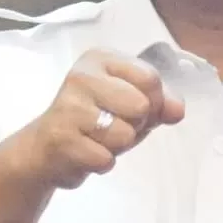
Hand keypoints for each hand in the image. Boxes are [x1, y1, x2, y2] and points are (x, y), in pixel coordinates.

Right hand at [3, 50, 182, 189]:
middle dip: (135, 125)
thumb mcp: (130, 104)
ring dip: (117, 146)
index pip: (150, 78)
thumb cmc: (93, 121)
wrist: (45, 148)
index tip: (136, 109)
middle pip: (141, 105)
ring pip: (124, 135)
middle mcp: (81, 76)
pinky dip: (101, 163)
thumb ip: (159, 102)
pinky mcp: (61, 138)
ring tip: (97, 140)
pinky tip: (85, 152)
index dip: (154, 101)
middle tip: (112, 125)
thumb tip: (176, 111)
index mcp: (100, 59)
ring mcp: (69, 107)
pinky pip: (105, 158)